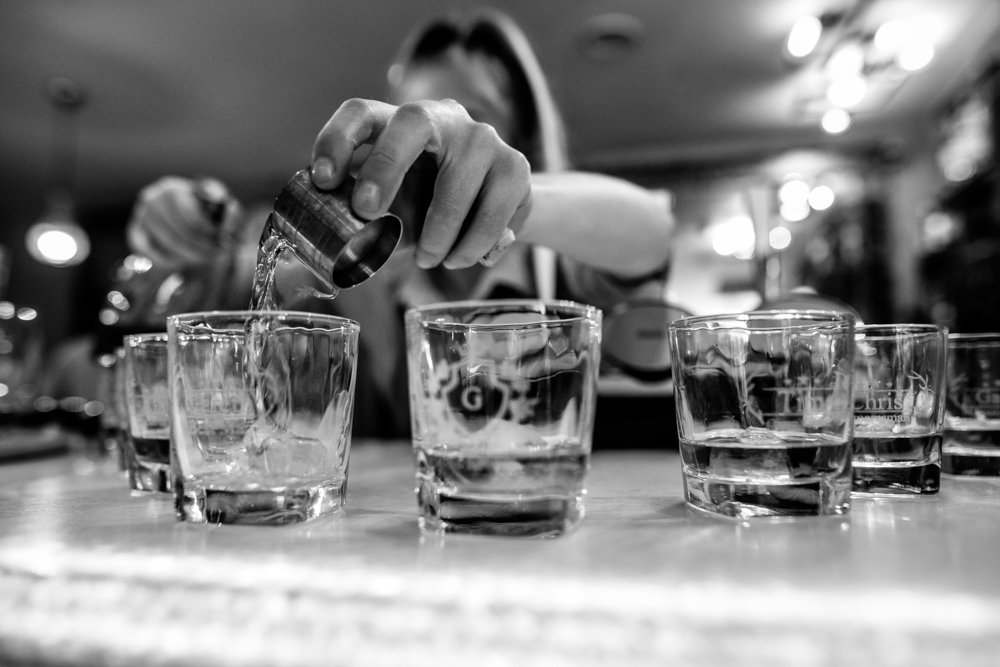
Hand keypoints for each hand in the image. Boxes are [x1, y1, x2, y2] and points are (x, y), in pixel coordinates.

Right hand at [126, 176, 240, 270]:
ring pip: (167, 243)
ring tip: (206, 258)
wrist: (181, 209)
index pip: (189, 215)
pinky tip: (181, 261)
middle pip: (179, 232)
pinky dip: (166, 260)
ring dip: (190, 255)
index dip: (208, 231)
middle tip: (218, 255)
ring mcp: (140, 215)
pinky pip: (148, 252)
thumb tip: (230, 221)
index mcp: (172, 189)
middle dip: (202, 247)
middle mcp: (151, 199)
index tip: (222, 240)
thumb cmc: (202, 208)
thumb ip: (227, 211)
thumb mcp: (218, 204)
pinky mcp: (134, 232)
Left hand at [310, 98, 530, 268]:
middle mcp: (444, 117)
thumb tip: (331, 257)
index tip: (322, 180)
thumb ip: (368, 220)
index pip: (361, 114)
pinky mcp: (516, 167)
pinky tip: (461, 257)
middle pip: (411, 122)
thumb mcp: (397, 206)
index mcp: (400, 122)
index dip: (336, 141)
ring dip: (437, 237)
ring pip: (455, 189)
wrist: (497, 206)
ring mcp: (484, 138)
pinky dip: (471, 248)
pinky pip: (491, 217)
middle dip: (385, 169)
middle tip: (368, 214)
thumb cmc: (432, 203)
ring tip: (429, 260)